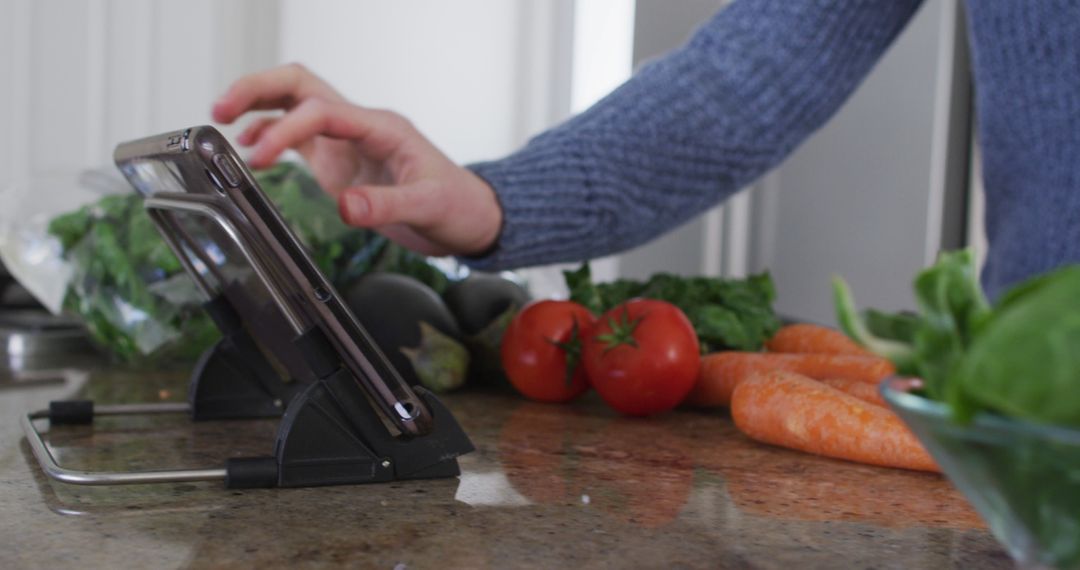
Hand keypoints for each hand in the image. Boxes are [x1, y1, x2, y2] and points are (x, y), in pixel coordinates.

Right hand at [211, 63, 501, 256]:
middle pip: (301, 87)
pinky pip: (300, 136)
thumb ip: (387, 206)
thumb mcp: (428, 207)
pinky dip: (271, 135)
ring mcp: (348, 142)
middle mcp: (360, 127)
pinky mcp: (342, 162)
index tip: (259, 156)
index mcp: (381, 128)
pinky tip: (250, 148)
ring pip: (295, 105)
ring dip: (258, 105)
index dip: (285, 129)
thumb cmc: (457, 205)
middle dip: (258, 90)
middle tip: (220, 109)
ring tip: (219, 121)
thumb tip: (346, 207)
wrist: (470, 217)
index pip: (321, 111)